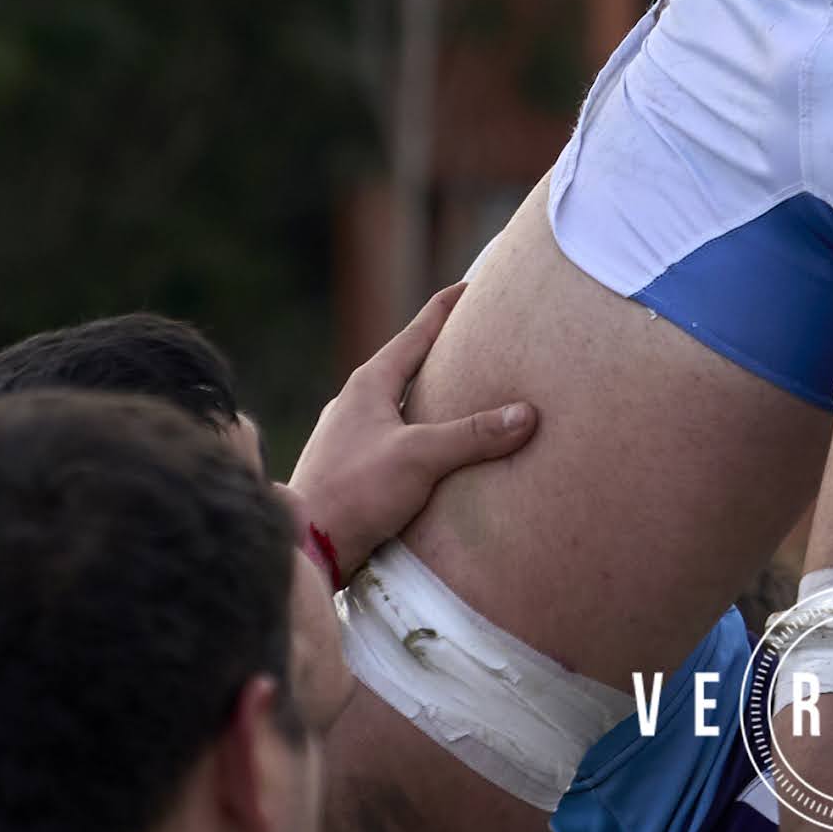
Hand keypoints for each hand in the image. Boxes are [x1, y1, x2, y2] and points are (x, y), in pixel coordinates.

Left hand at [285, 279, 535, 577]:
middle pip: (407, 365)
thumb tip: (527, 414)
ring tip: (463, 397)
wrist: (305, 545)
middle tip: (478, 340)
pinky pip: (393, 437)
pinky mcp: (351, 467)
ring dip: (429, 398)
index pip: (416, 332)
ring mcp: (349, 435)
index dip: (447, 307)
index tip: (473, 286)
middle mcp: (356, 402)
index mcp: (369, 383)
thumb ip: (472, 435)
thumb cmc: (355, 492)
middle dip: (442, 353)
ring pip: (398, 404)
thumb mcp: (420, 457)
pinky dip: (418, 433)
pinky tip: (433, 453)